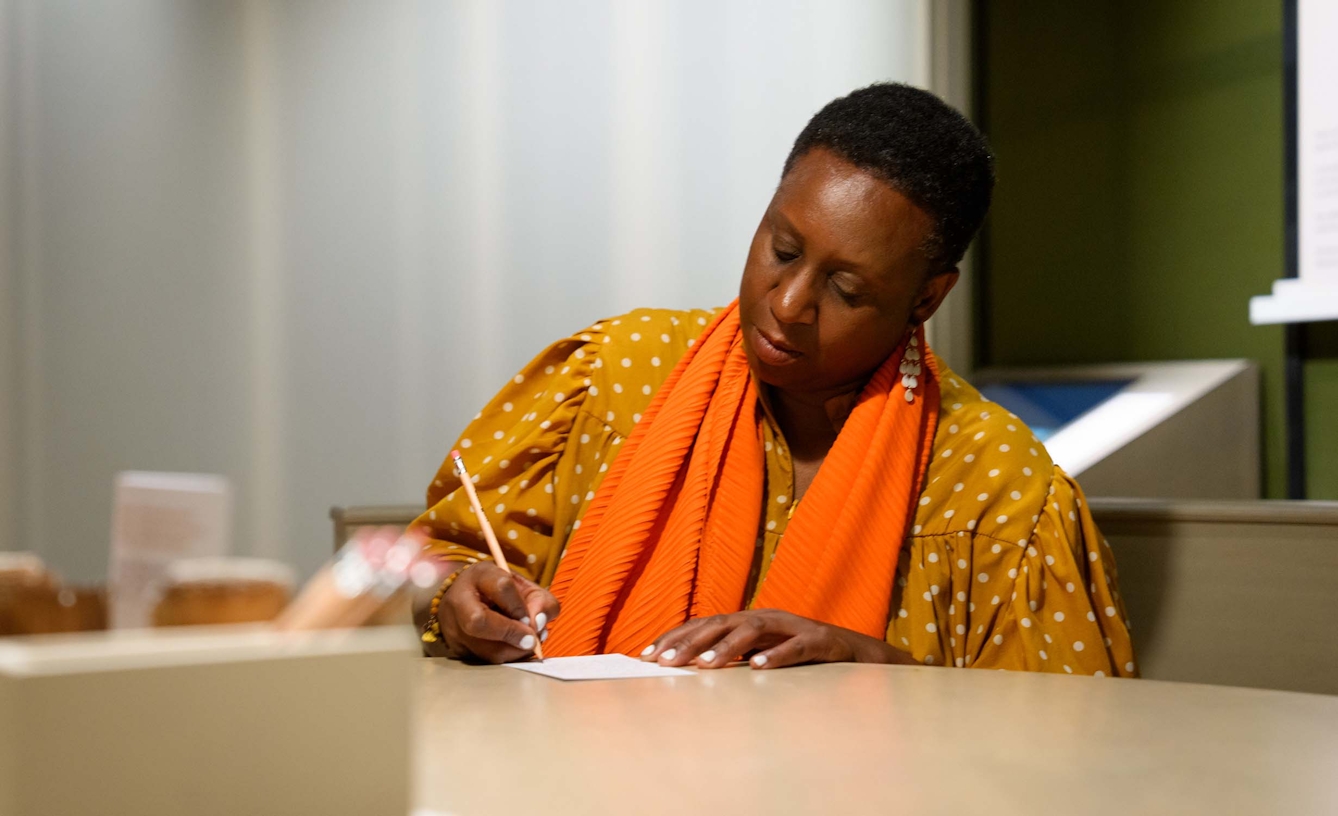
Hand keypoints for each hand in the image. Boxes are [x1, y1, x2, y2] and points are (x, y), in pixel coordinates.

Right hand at [430, 563, 559, 662]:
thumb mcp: (526, 588)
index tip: (530, 618)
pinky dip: (505, 660)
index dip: (519, 606)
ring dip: (512, 652)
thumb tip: (539, 623)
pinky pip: (483, 662)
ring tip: (525, 645)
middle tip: (531, 640)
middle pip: (479, 621)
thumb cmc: (503, 594)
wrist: (470, 601)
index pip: (501, 587)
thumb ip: (541, 601)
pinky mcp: (455, 649)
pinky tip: (513, 651)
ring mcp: (452, 626)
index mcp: (480, 575)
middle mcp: (459, 599)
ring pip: (482, 649)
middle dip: (511, 634)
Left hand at [640, 609, 914, 669]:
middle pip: (721, 624)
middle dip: (689, 643)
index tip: (647, 656)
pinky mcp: (820, 642)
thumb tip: (687, 671)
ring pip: (754, 631)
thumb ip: (732, 659)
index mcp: (750, 621)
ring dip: (725, 648)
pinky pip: (796, 647)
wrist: (860, 656)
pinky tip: (757, 667)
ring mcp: (794, 627)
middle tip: (663, 663)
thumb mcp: (762, 657)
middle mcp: (767, 618)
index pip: (704, 624)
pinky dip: (776, 656)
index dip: (675, 636)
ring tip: (702, 666)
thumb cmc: (804, 660)